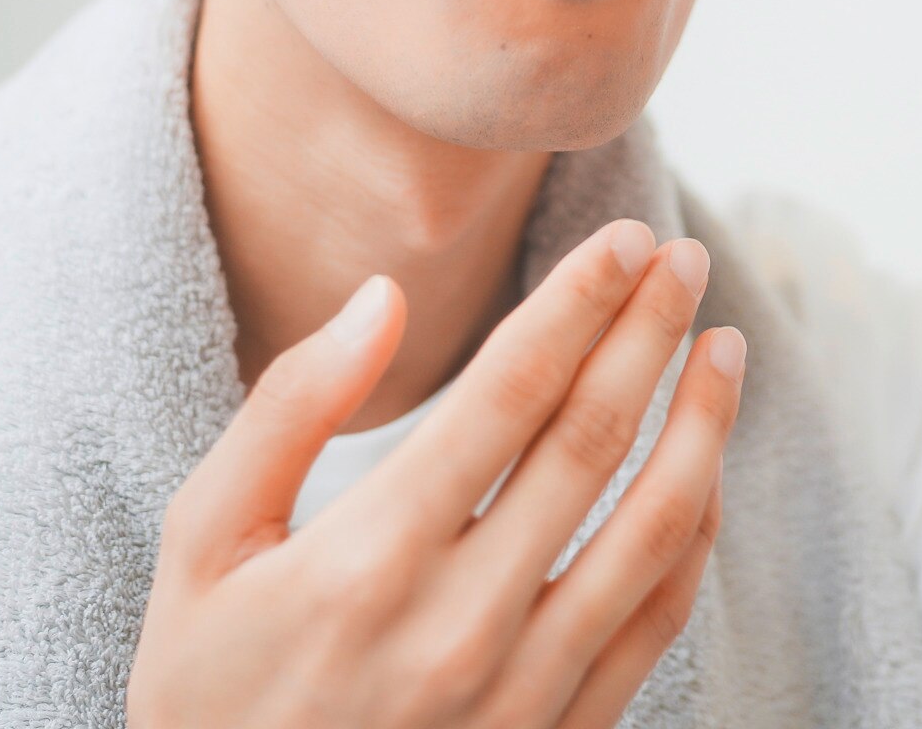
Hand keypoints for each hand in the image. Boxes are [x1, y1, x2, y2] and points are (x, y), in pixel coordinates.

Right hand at [128, 220, 745, 728]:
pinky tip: (704, 468)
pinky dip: (696, 532)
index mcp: (367, 558)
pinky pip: (657, 620)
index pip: (509, 392)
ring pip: (653, 529)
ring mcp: (521, 691)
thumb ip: (286, 412)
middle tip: (685, 258)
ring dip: (702, 424)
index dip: (578, 302)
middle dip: (649, 332)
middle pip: (591, 441)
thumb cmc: (207, 691)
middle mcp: (459, 624)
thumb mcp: (199, 549)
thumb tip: (382, 298)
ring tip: (722, 347)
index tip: (623, 238)